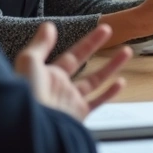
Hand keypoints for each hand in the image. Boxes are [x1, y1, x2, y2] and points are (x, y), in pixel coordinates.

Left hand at [14, 22, 131, 121]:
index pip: (73, 54)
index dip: (88, 41)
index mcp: (49, 75)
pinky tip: (120, 82)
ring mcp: (71, 100)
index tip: (102, 30)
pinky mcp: (79, 114)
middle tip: (111, 32)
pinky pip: (97, 102)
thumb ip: (40, 44)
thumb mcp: (29, 61)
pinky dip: (110, 93)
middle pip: (84, 63)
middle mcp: (61, 87)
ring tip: (126, 52)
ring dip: (112, 66)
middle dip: (97, 47)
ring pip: (96, 80)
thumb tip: (48, 26)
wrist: (31, 125)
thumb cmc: (25, 94)